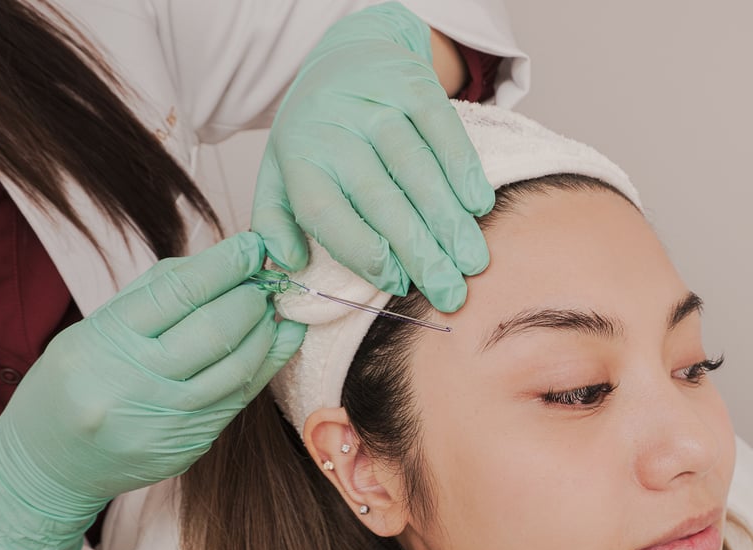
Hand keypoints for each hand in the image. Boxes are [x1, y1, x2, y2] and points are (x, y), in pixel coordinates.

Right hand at [0, 233, 305, 549]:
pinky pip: (238, 399)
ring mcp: (166, 421)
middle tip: (265, 280)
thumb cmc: (75, 381)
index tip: (252, 246)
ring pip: (237, 367)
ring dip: (266, 331)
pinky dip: (264, 365)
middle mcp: (136, 384)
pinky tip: (277, 341)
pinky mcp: (189, 446)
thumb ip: (155, 294)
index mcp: (106, 343)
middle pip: (214, 329)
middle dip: (250, 297)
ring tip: (273, 309)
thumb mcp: (95, 328)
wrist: (51, 463)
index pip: (178, 293)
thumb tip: (221, 261)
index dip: (224, 266)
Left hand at [251, 2, 492, 311]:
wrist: (349, 53)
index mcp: (298, 158)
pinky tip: (478, 206)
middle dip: (420, 252)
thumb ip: (275, 223)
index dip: (363, 253)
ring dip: (449, 221)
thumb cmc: (319, 132)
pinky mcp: (414, 84)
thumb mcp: (279, 172)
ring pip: (417, 170)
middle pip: (380, 200)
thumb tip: (289, 264)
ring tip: (471, 261)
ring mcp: (375, 103)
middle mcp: (334, 129)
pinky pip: (443, 131)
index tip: (396, 283)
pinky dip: (464, 170)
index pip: (326, 214)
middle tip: (450, 292)